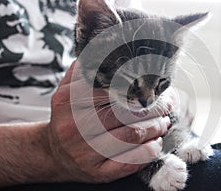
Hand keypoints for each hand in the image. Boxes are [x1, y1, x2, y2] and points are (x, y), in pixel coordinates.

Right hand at [47, 61, 176, 182]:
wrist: (54, 153)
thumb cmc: (69, 118)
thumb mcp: (69, 90)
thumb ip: (86, 70)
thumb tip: (114, 49)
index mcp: (68, 100)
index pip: (112, 88)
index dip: (140, 87)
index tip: (157, 87)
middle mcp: (74, 127)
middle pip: (127, 112)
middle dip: (155, 107)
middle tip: (166, 104)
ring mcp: (84, 152)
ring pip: (133, 136)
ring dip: (156, 127)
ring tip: (163, 122)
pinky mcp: (96, 172)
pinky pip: (130, 162)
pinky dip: (149, 151)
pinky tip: (155, 143)